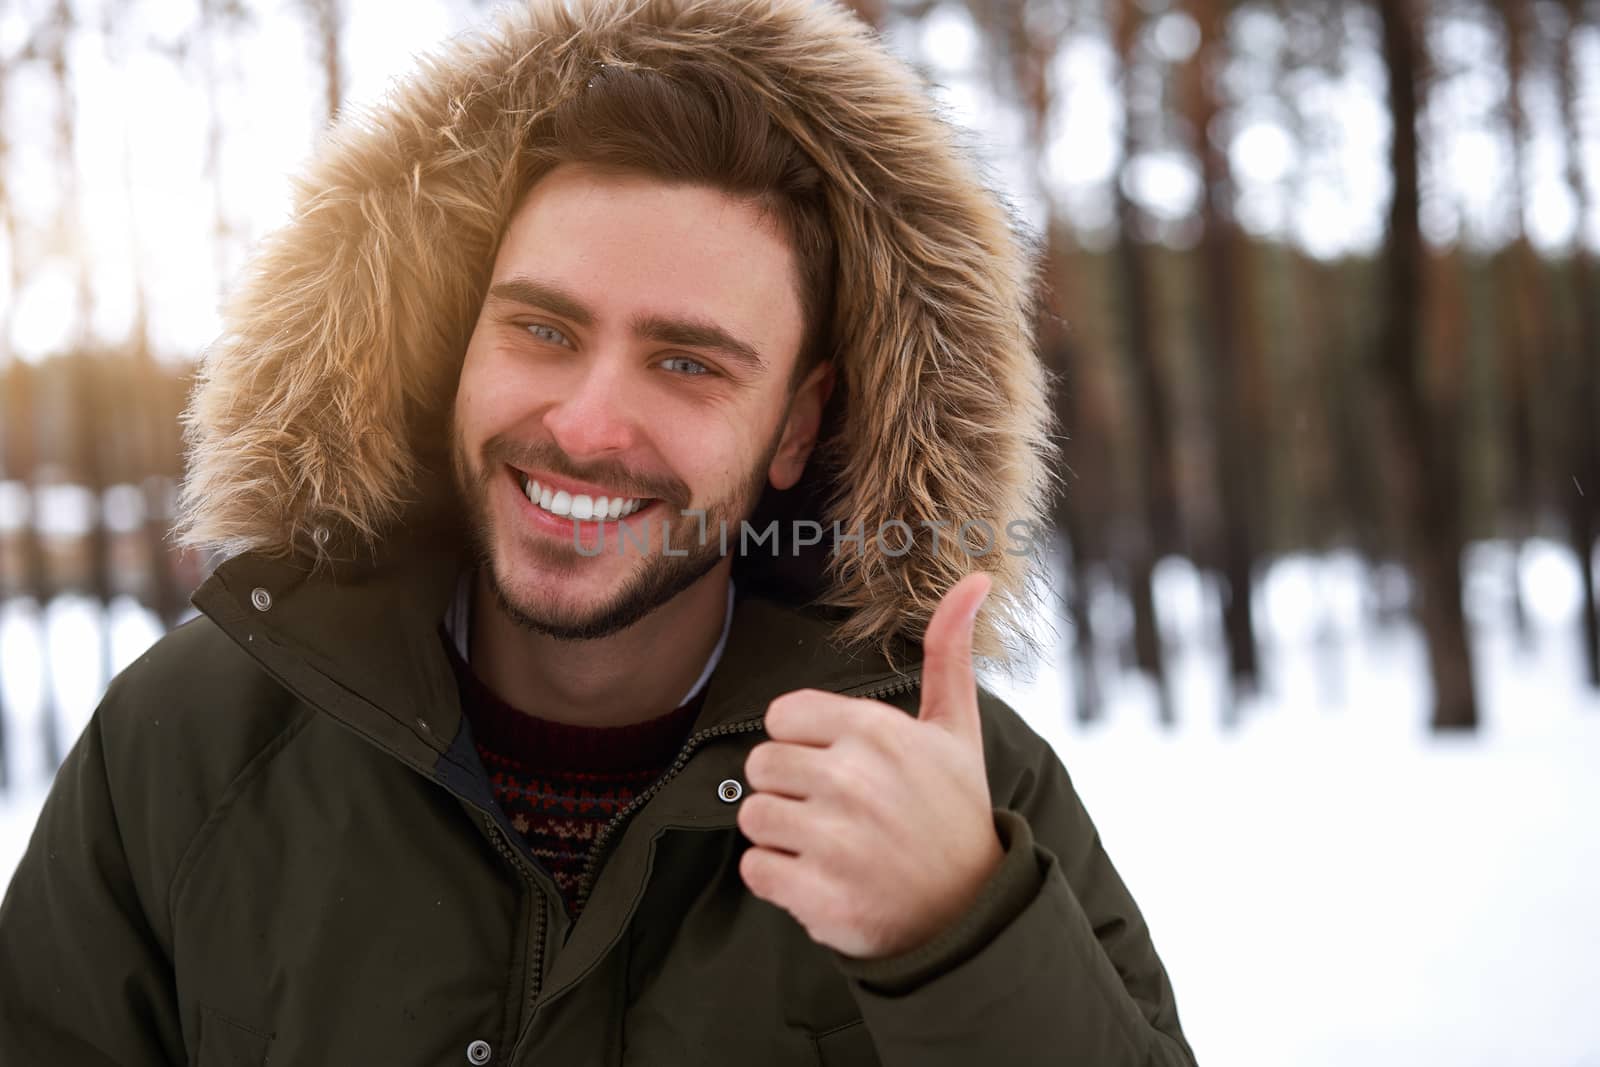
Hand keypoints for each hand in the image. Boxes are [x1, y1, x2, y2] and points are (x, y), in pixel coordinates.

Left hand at [737, 572, 1002, 958]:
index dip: (804, 742)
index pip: (781, 715)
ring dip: (782, 836)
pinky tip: (824, 878)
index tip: (840, 766)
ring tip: (831, 845)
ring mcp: (835, 841)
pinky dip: (780, 880)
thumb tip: (974, 578)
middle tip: (836, 811)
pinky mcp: (818, 896)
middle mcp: (853, 781)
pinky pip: (754, 869)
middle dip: (788, 788)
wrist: (972, 912)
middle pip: (759, 764)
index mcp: (877, 732)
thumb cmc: (953, 812)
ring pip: (752, 816)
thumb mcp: (956, 730)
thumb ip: (949, 652)